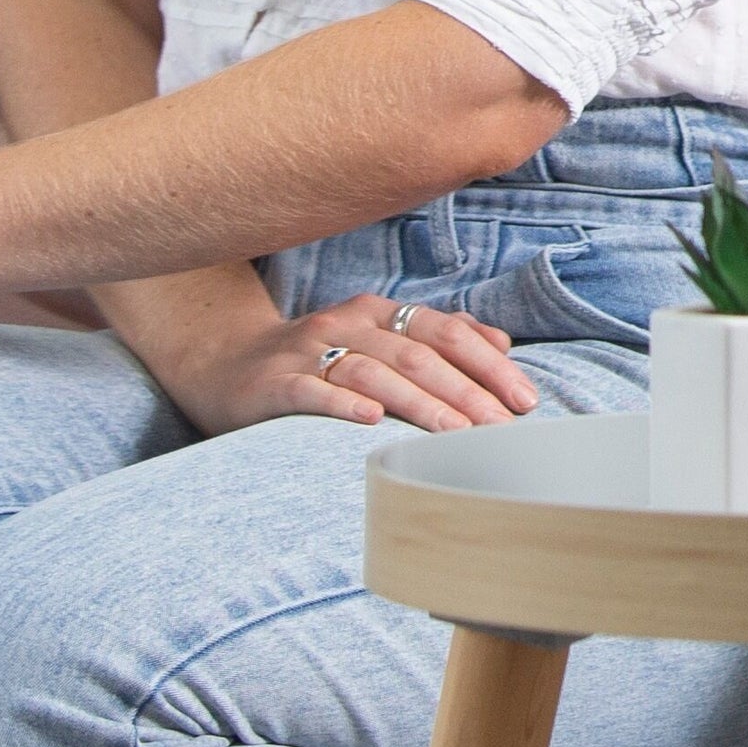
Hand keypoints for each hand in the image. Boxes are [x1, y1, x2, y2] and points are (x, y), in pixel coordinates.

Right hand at [144, 293, 539, 439]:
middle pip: (418, 355)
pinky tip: (371, 422)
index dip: (489, 366)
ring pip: (374, 372)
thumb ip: (437, 339)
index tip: (525, 400)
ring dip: (419, 403)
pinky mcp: (273, 382)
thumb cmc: (317, 359)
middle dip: (465, 393)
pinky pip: (312, 390)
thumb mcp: (378, 342)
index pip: (447, 332)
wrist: (223, 363)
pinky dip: (343, 404)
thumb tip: (502, 344)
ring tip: (454, 434)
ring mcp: (309, 349)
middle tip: (500, 429)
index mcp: (381, 312)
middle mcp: (349, 322)